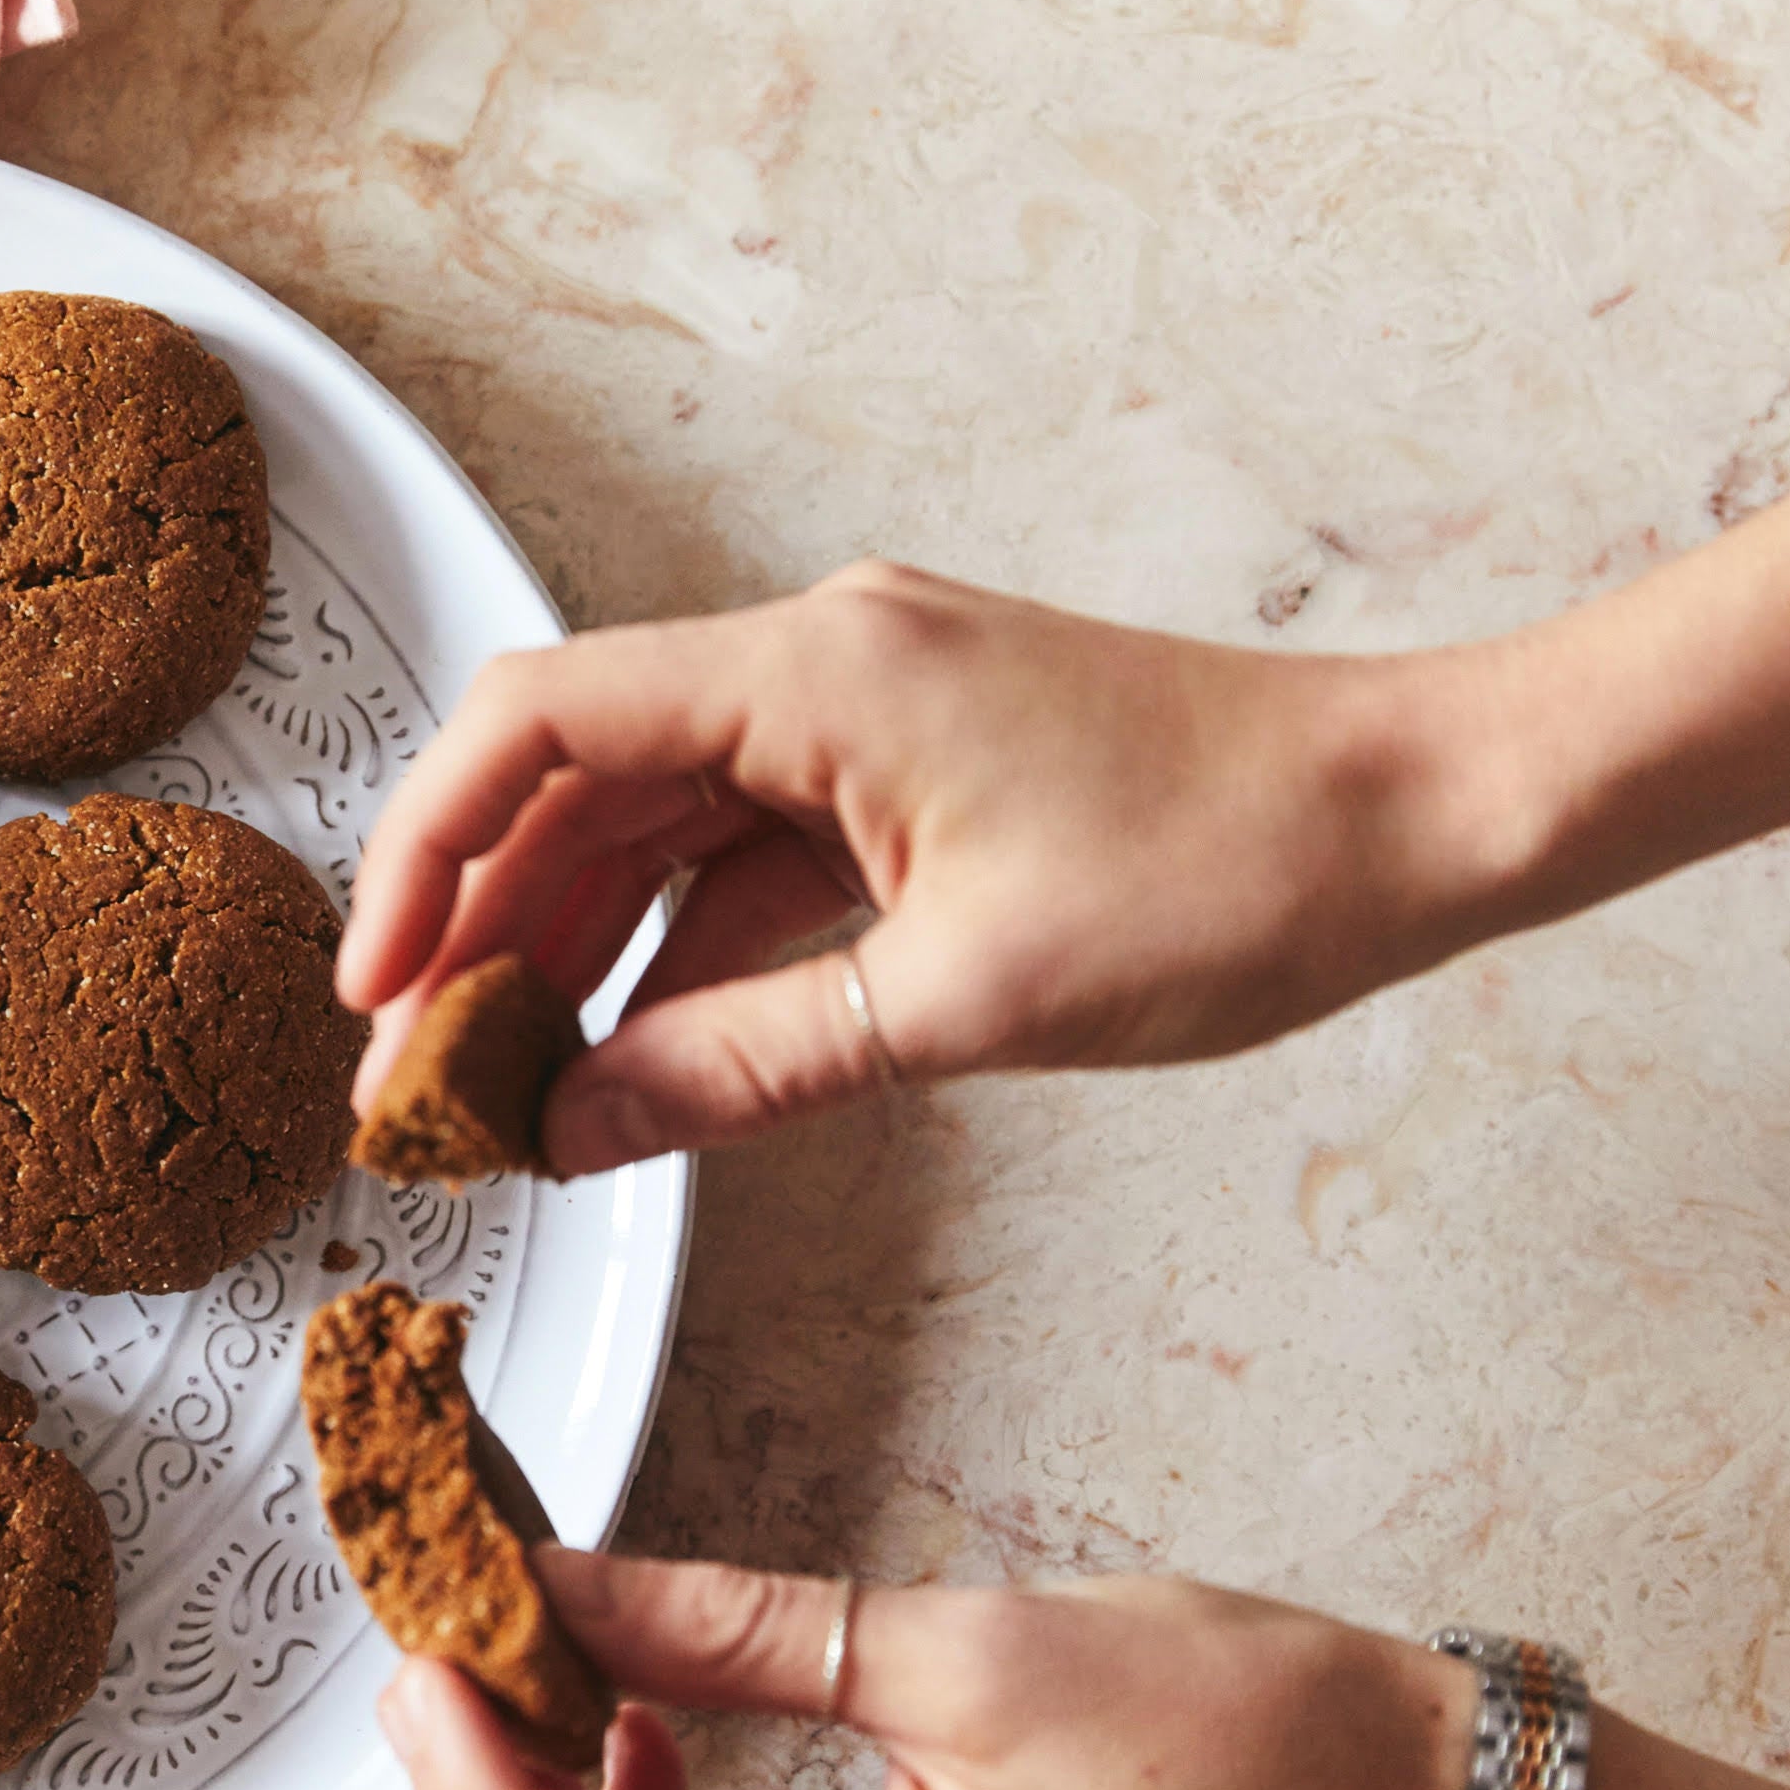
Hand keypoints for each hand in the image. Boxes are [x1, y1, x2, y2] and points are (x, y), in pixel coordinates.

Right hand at [337, 566, 1523, 1173]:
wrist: (1417, 815)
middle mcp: (822, 659)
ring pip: (654, 819)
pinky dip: (675, 943)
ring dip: (570, 940)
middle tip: (416, 1069)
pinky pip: (743, 848)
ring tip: (502, 1076)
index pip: (538, 720)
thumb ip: (740, 1067)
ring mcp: (864, 708)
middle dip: (479, 920)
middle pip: (578, 774)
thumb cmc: (1234, 870)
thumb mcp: (959, 1002)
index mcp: (816, 670)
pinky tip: (631, 1045)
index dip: (423, 847)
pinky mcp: (907, 765)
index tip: (371, 980)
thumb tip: (579, 1130)